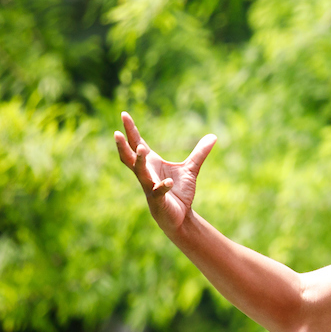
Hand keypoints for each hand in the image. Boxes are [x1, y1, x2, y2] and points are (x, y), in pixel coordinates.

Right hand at [114, 111, 216, 235]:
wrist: (181, 217)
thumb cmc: (179, 192)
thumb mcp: (191, 169)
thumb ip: (199, 153)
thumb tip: (213, 136)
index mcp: (151, 163)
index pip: (137, 144)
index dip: (131, 130)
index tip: (124, 114)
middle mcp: (146, 174)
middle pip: (130, 157)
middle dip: (123, 145)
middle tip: (117, 133)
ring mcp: (149, 187)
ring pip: (140, 173)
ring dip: (139, 161)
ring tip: (141, 149)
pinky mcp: (158, 200)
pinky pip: (158, 191)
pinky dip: (162, 186)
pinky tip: (169, 182)